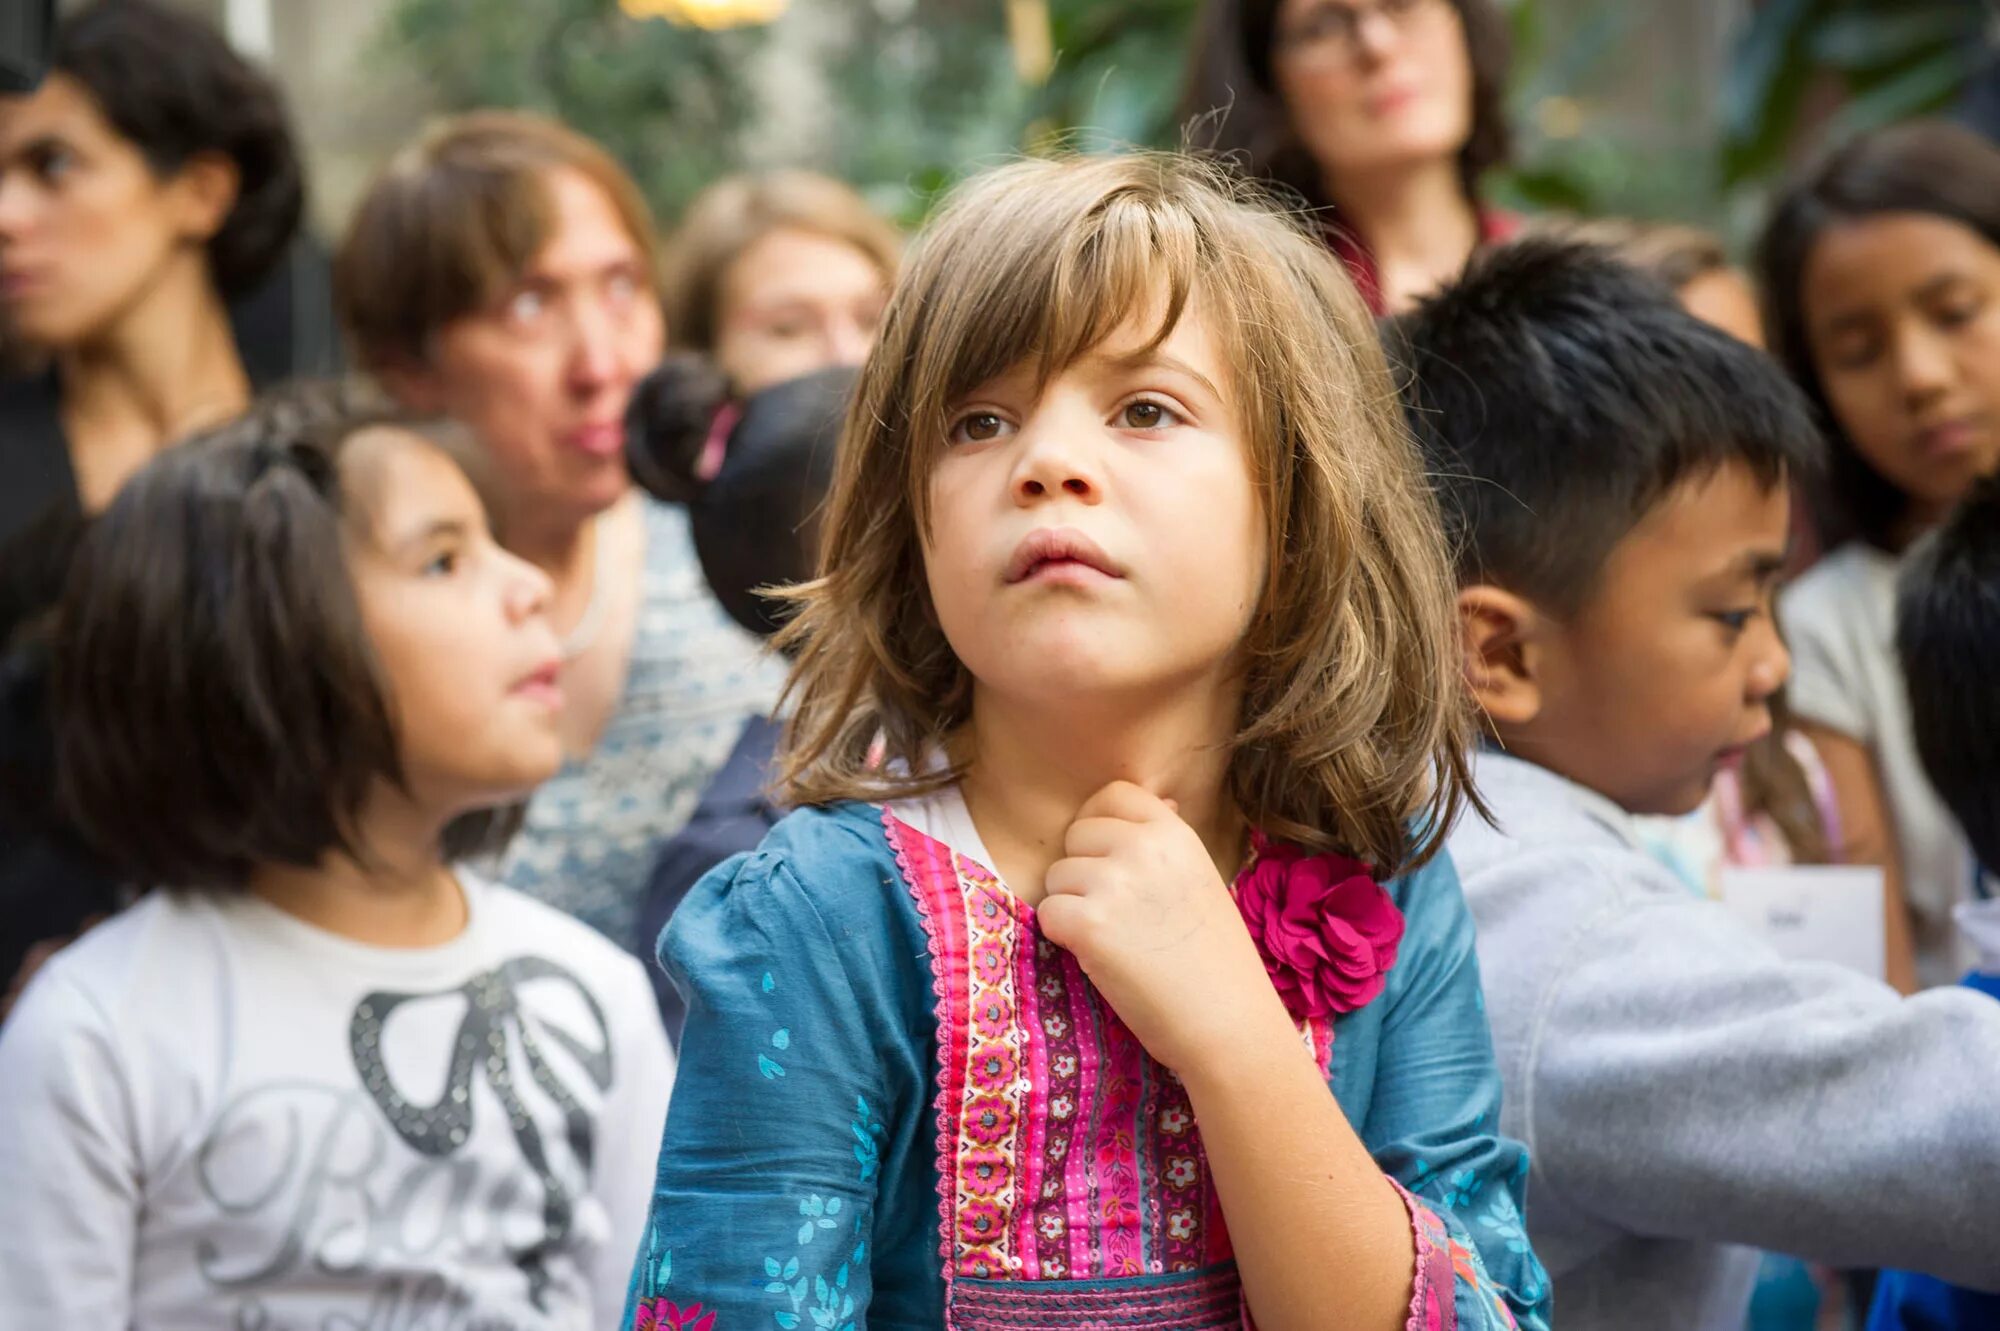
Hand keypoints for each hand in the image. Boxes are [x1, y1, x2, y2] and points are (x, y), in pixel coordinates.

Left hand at [1039, 781, 1292, 1074]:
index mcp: (1174, 832)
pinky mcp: (1088, 924)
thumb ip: (1170, 842)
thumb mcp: (1203, 878)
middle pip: (1076, 834)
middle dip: (1083, 869)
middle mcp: (1142, 847)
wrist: (1229, 1022)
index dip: (1100, 822)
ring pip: (1056, 875)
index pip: (1113, 793)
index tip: (1106, 856)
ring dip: (1072, 905)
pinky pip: (1048, 913)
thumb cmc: (1218, 959)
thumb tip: (1160, 799)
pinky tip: (1096, 956)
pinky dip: (1062, 936)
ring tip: (1113, 938)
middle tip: (1114, 911)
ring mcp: (1113, 883)